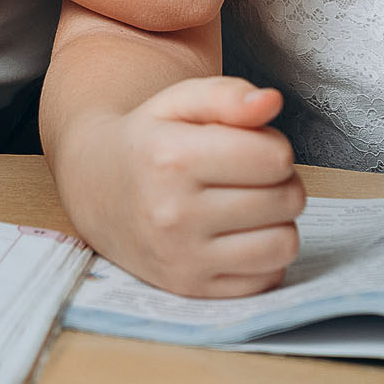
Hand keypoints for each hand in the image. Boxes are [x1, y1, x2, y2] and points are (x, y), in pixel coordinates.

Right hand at [57, 78, 304, 296]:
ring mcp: (182, 258)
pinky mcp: (193, 288)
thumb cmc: (149, 141)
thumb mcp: (178, 102)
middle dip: (280, 181)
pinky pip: (268, 277)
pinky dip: (265, 255)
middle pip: (285, 200)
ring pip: (284, 243)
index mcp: (172, 158)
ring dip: (279, 221)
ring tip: (251, 205)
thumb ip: (226, 94)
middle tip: (252, 176)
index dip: (274, 146)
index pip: (274, 158)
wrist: (97, 190)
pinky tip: (240, 235)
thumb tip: (271, 102)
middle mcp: (174, 213)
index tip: (252, 146)